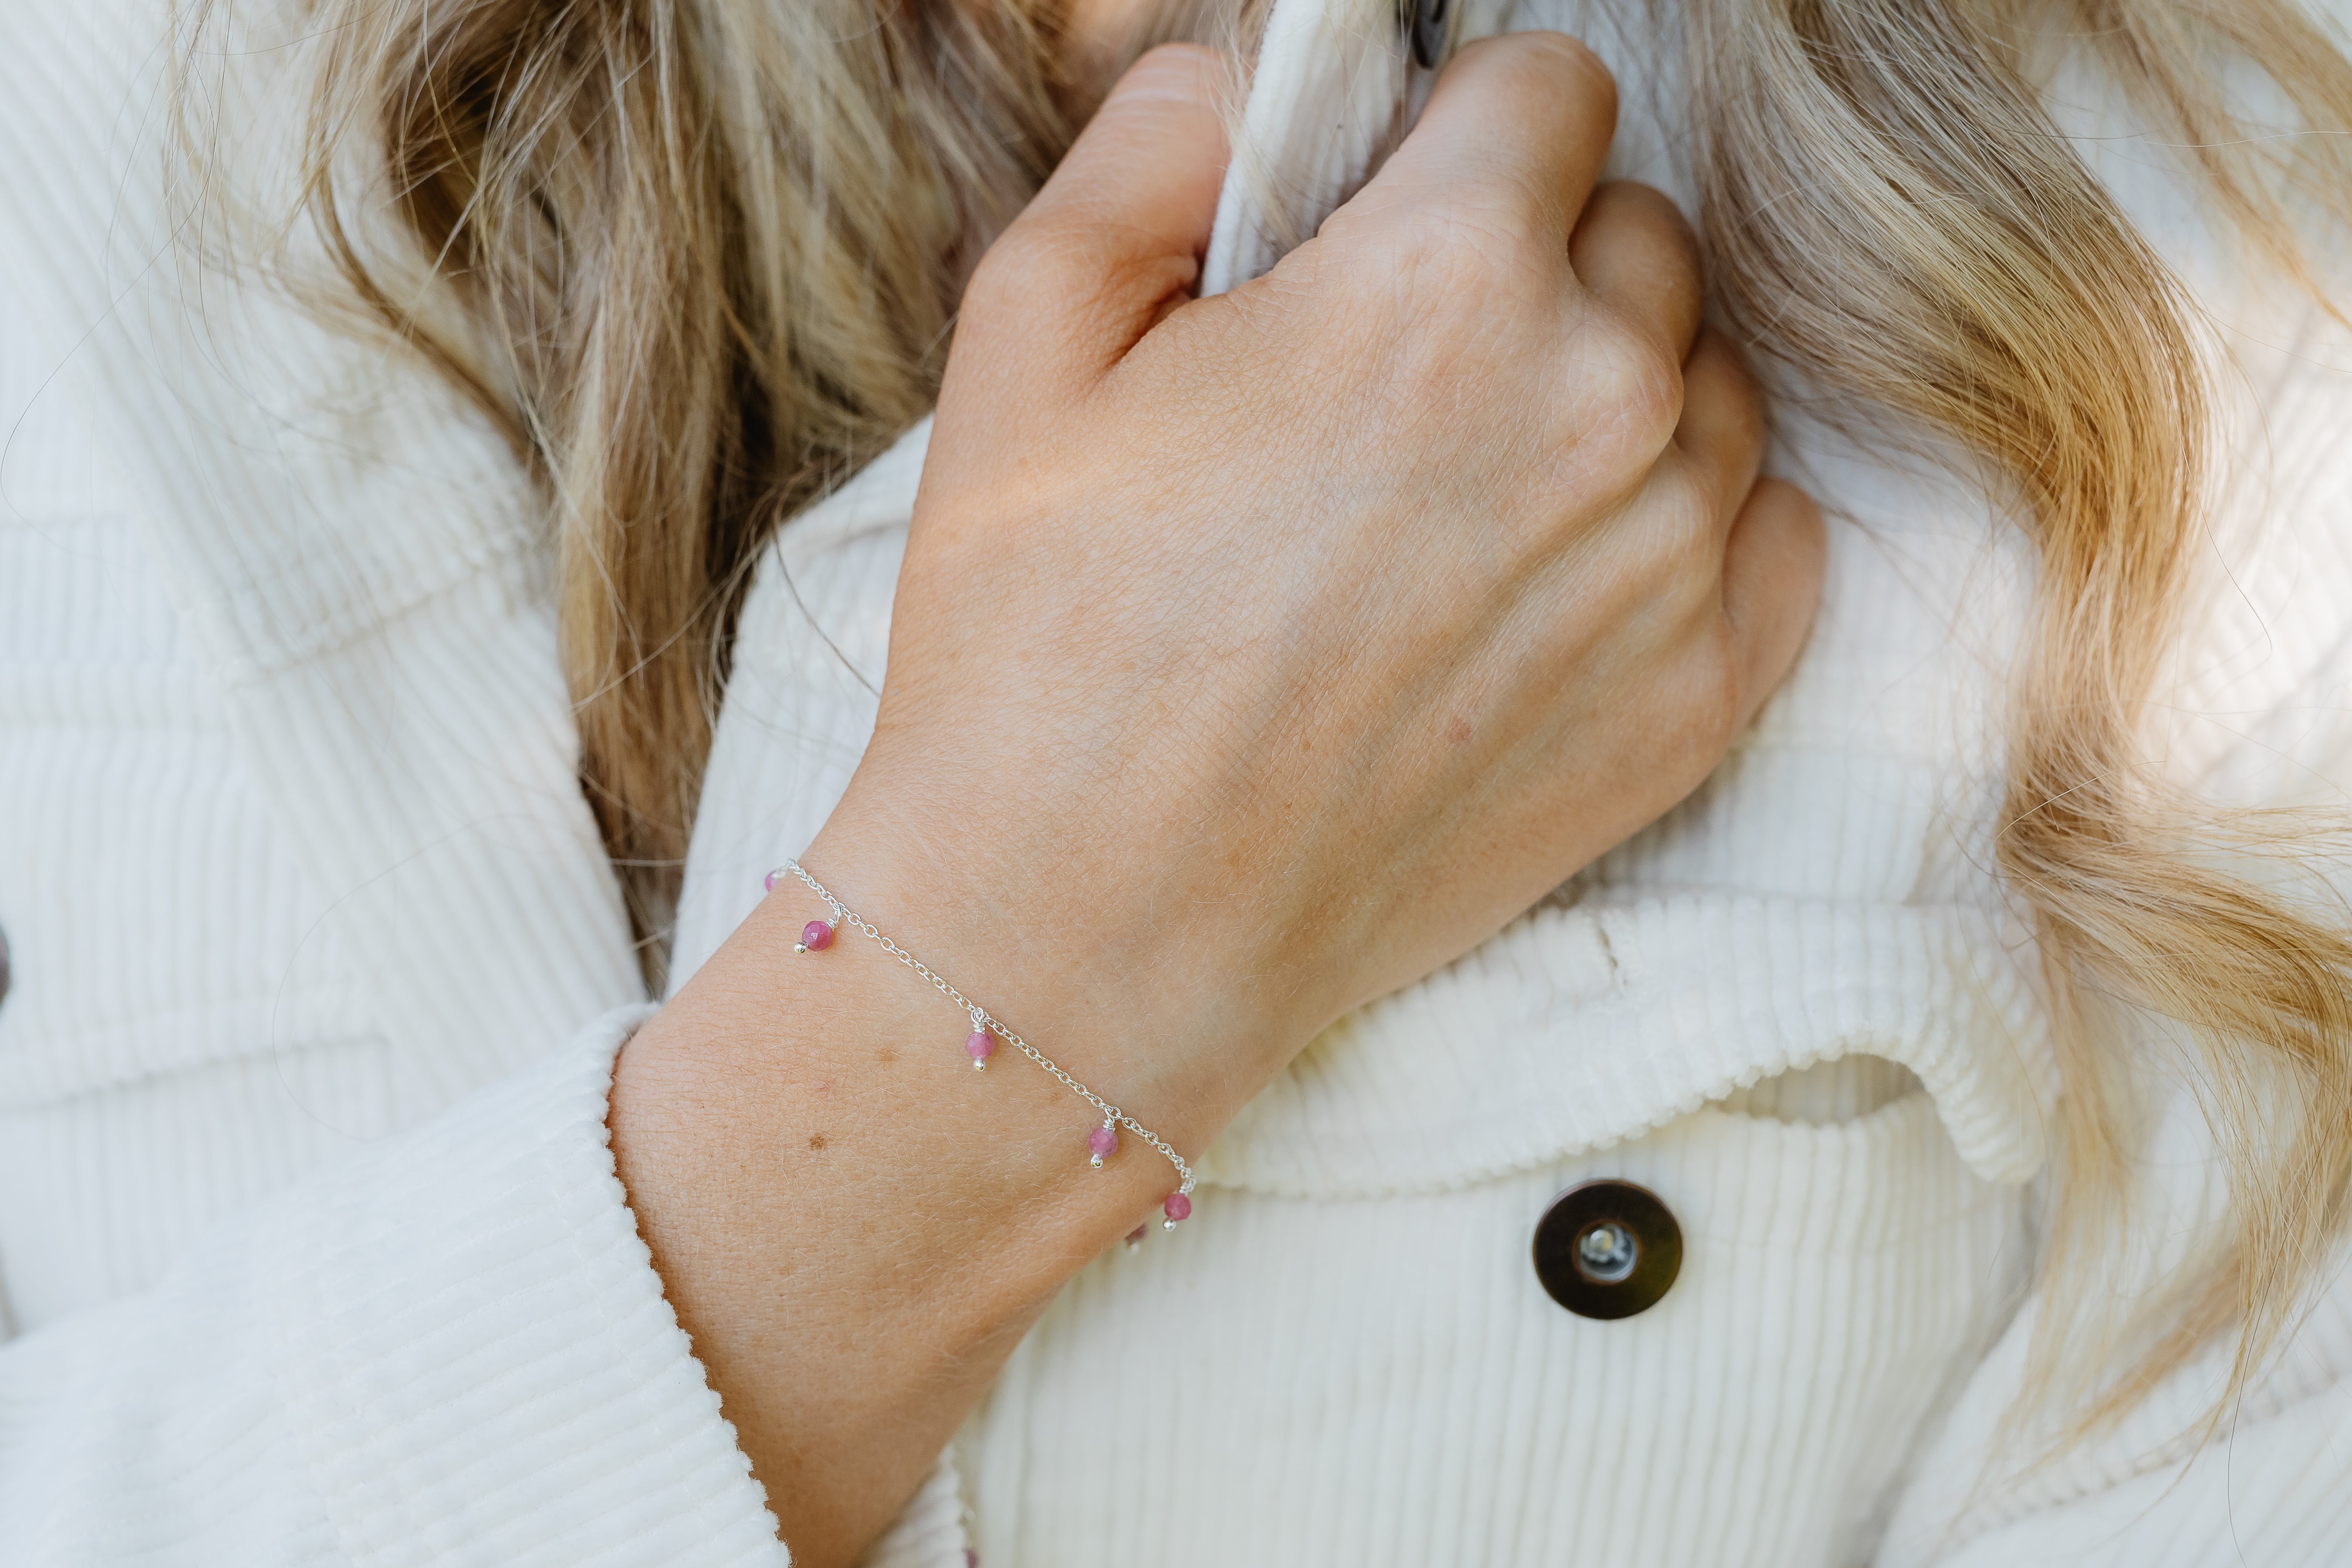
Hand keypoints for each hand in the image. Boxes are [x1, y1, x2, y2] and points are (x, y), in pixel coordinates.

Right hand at [820, 33, 1824, 1116]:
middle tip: (1402, 374)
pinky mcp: (1698, 701)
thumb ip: (1155, 150)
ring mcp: (1669, 562)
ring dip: (1611, 400)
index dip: (1462, 129)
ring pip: (1706, 384)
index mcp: (1444, 280)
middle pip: (1640, 236)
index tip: (1404, 203)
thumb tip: (1246, 81)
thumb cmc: (1040, 642)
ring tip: (1464, 496)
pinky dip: (1686, 530)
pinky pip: (1767, 533)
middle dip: (1536, 264)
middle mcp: (1600, 404)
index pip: (1552, 87)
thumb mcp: (1029, 340)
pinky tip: (1557, 577)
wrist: (1092, 928)